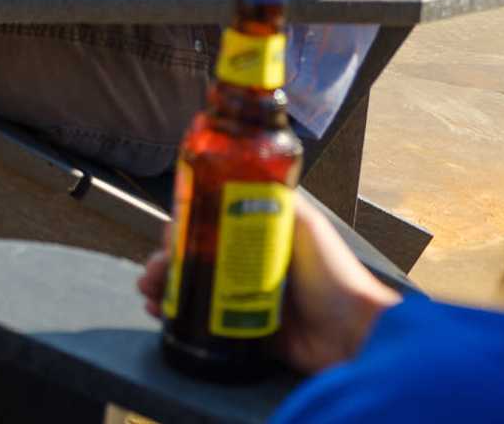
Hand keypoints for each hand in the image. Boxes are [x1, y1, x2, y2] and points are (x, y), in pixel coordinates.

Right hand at [136, 201, 399, 373]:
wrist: (352, 333)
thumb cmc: (335, 276)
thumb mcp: (305, 224)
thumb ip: (277, 197)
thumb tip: (237, 170)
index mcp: (260, 237)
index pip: (210, 224)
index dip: (185, 226)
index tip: (169, 233)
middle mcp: (249, 265)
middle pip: (193, 256)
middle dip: (165, 261)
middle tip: (153, 271)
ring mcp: (244, 298)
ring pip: (191, 287)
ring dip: (164, 286)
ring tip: (151, 292)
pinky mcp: (242, 330)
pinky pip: (201, 320)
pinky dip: (176, 315)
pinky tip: (161, 313)